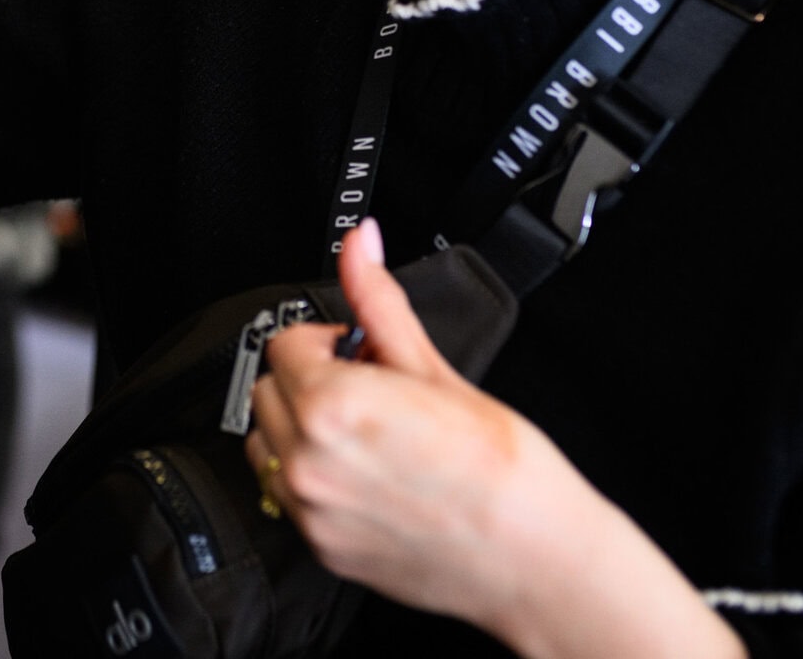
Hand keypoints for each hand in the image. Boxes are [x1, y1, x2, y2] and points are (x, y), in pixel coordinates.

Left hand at [245, 220, 742, 658]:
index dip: (327, 340)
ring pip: (267, 444)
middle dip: (309, 378)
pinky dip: (309, 475)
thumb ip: (379, 302)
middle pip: (269, 391)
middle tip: (367, 387)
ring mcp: (311, 510)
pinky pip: (285, 495)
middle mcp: (308, 461)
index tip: (359, 351)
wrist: (535, 556)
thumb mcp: (434, 367)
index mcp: (330, 407)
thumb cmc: (501, 470)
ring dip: (299, 427)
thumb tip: (360, 246)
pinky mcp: (321, 548)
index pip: (285, 343)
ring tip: (363, 432)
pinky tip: (364, 474)